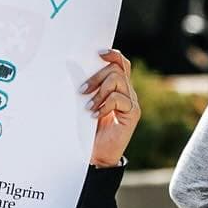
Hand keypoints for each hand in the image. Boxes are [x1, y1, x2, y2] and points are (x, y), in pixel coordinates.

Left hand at [81, 49, 139, 167]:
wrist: (96, 154)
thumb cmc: (88, 130)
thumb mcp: (85, 104)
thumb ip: (88, 89)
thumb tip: (75, 70)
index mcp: (117, 88)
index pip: (120, 63)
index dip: (112, 55)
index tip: (98, 53)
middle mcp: (127, 92)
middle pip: (116, 69)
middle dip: (96, 77)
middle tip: (81, 91)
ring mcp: (131, 103)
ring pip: (117, 81)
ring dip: (99, 92)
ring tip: (87, 106)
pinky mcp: (132, 114)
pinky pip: (119, 99)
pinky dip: (104, 105)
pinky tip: (94, 116)